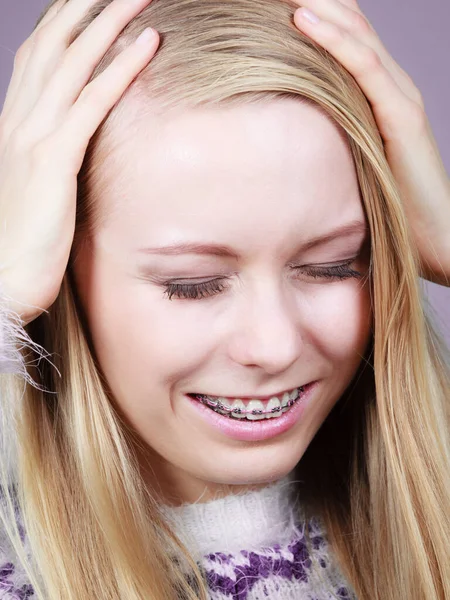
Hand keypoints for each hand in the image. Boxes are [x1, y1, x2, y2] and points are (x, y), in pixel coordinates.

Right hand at [0, 0, 158, 324]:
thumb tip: (80, 145)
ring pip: (74, 63)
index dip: (65, 22)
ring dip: (109, 21)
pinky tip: (147, 44)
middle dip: (88, 7)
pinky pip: (92, 104)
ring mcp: (32, 139)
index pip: (39, 58)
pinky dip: (121, 70)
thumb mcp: (39, 190)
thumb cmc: (25, 244)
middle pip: (55, 46)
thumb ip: (54, 159)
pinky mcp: (53, 162)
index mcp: (14, 126)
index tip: (94, 1)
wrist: (3, 283)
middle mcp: (18, 121)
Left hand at [293, 0, 449, 286]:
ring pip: (357, 36)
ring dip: (319, 5)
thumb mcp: (351, 167)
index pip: (346, 42)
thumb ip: (330, 145)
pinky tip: (303, 19)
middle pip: (350, 27)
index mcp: (377, 98)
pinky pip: (365, 68)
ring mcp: (400, 99)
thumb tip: (283, 151)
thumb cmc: (392, 211)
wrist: (436, 238)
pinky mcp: (402, 117)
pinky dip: (335, 41)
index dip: (315, 14)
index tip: (271, 3)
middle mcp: (392, 89)